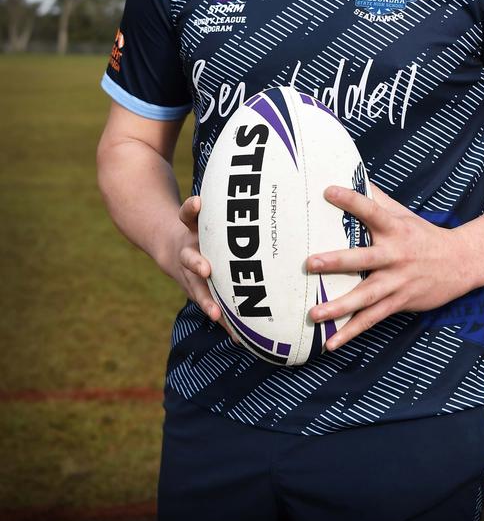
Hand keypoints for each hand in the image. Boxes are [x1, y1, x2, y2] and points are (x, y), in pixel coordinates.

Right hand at [168, 195, 239, 344]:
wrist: (170, 246)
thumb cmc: (204, 227)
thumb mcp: (207, 213)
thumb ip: (231, 204)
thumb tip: (276, 183)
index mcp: (192, 229)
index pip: (188, 214)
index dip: (191, 208)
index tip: (199, 201)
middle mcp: (189, 252)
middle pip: (189, 256)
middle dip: (196, 263)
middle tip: (205, 268)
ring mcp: (190, 275)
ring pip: (196, 289)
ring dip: (206, 301)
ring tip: (216, 314)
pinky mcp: (197, 292)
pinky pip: (211, 307)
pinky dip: (224, 322)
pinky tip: (238, 337)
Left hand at [307, 183, 475, 350]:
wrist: (461, 263)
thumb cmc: (423, 234)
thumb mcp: (403, 214)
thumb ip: (377, 198)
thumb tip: (352, 174)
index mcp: (395, 228)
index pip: (371, 210)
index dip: (350, 200)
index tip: (327, 191)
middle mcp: (395, 255)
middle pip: (363, 259)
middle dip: (337, 262)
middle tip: (310, 263)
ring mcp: (397, 282)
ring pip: (365, 296)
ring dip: (339, 306)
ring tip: (314, 313)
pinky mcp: (398, 302)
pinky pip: (371, 319)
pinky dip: (351, 332)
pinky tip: (330, 343)